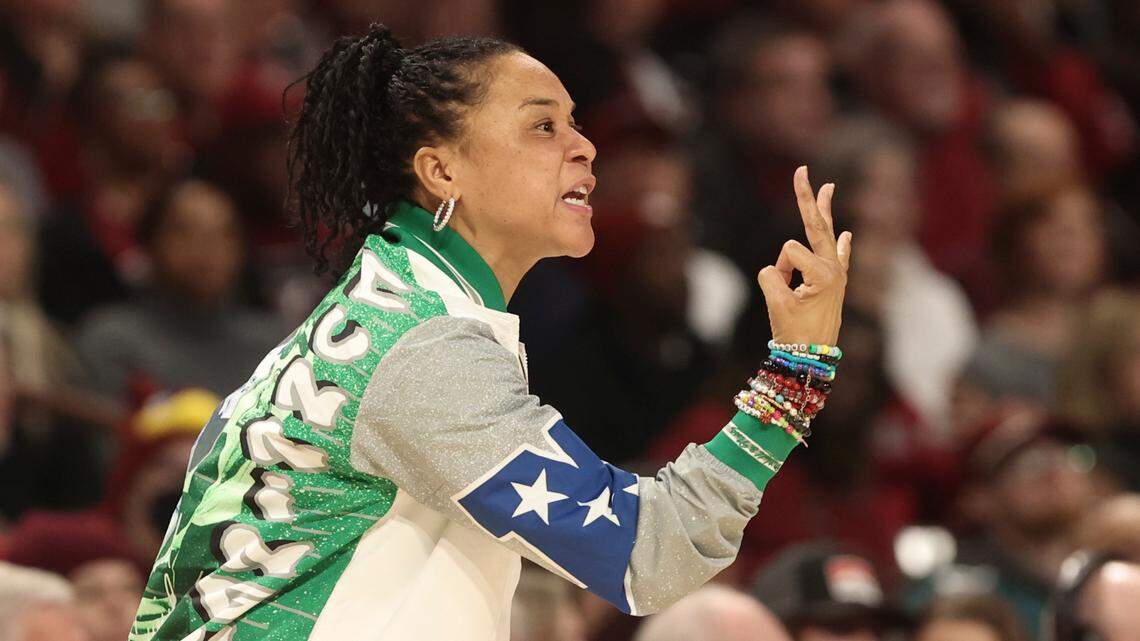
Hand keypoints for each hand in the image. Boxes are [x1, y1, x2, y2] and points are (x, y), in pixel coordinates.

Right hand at [756, 166, 851, 345]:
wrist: (811, 357)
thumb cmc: (794, 332)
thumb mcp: (777, 303)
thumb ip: (771, 276)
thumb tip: (778, 271)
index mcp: (824, 272)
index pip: (788, 251)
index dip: (778, 270)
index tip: (782, 291)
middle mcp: (834, 268)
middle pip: (816, 224)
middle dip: (806, 197)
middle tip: (802, 170)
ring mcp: (837, 274)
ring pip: (827, 234)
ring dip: (824, 210)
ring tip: (827, 186)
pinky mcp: (835, 284)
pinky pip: (838, 257)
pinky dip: (840, 246)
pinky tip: (846, 235)